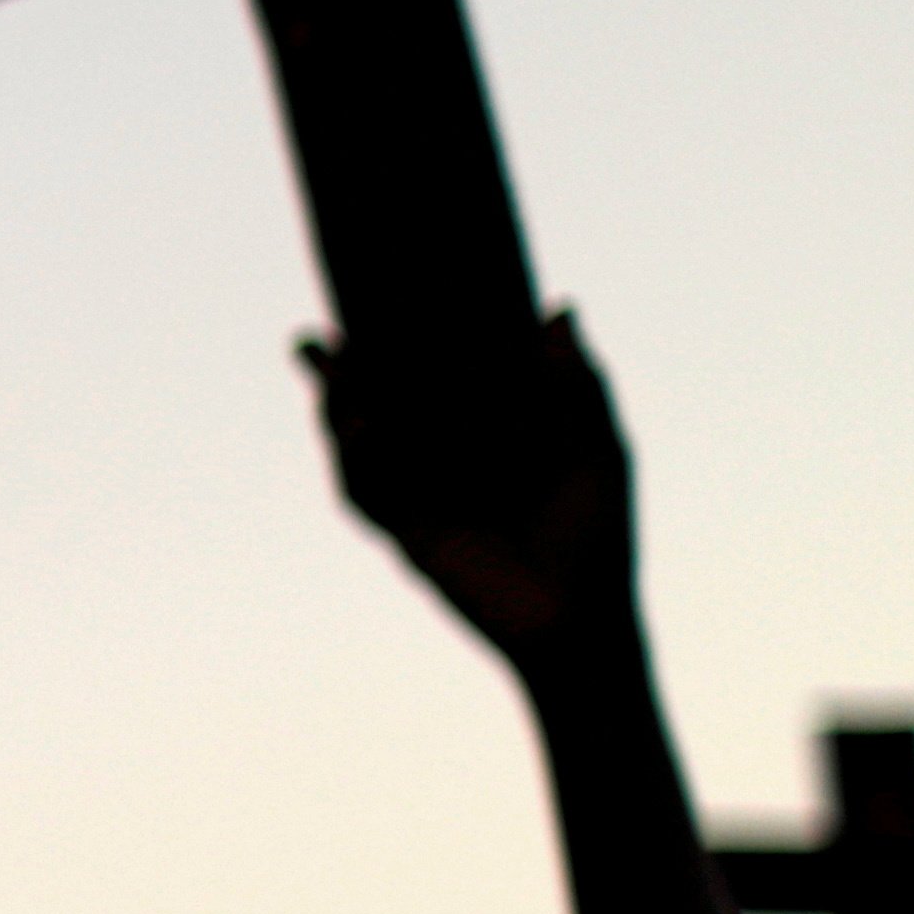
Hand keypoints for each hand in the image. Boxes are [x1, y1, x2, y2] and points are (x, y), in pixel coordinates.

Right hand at [303, 308, 634, 667]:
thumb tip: (559, 308)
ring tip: (333, 372)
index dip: (402, 341)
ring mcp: (422, 498)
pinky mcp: (406, 535)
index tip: (380, 298)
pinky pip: (365, 496)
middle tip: (314, 339)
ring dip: (337, 410)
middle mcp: (445, 461)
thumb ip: (578, 382)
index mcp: (488, 432)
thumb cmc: (597, 532)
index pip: (434, 377)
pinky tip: (358, 425)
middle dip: (340, 374)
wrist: (579, 615)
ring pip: (361, 448)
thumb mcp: (598, 445)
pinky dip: (354, 461)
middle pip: (380, 407)